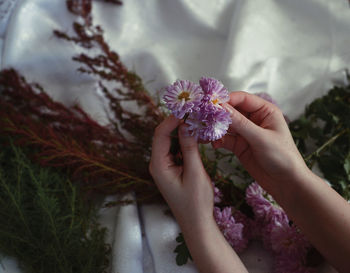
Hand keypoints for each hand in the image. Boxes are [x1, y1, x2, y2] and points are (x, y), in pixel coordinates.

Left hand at [149, 115, 247, 272]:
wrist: (197, 224)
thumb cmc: (196, 202)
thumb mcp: (194, 172)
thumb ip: (189, 147)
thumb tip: (187, 125)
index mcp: (158, 165)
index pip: (160, 134)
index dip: (172, 119)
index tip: (186, 109)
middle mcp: (157, 164)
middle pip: (163, 136)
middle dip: (176, 122)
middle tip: (191, 111)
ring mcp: (164, 167)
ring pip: (170, 142)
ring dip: (181, 130)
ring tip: (195, 119)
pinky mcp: (172, 169)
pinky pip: (175, 150)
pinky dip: (184, 141)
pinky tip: (195, 135)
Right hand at [212, 91, 308, 195]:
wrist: (285, 183)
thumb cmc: (282, 157)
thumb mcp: (260, 138)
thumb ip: (240, 123)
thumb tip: (221, 107)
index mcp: (265, 111)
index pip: (242, 99)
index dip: (226, 100)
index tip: (211, 104)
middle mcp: (254, 119)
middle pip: (231, 111)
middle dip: (218, 115)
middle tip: (204, 117)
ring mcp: (246, 133)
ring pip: (226, 125)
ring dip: (216, 128)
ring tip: (206, 132)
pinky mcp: (239, 145)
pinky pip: (225, 139)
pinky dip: (218, 140)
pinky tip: (214, 144)